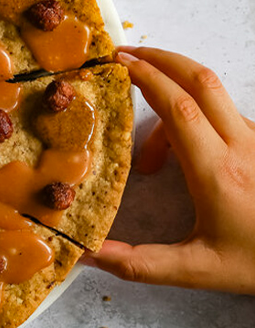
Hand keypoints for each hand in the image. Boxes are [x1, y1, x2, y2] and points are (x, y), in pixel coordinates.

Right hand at [81, 46, 254, 294]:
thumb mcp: (199, 271)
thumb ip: (141, 264)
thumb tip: (88, 256)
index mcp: (217, 172)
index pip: (178, 107)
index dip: (146, 78)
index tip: (117, 64)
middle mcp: (240, 146)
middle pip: (200, 81)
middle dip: (160, 60)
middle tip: (125, 56)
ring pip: (211, 97)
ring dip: (174, 93)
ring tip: (146, 132)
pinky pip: (223, 114)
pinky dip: (193, 113)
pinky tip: (180, 148)